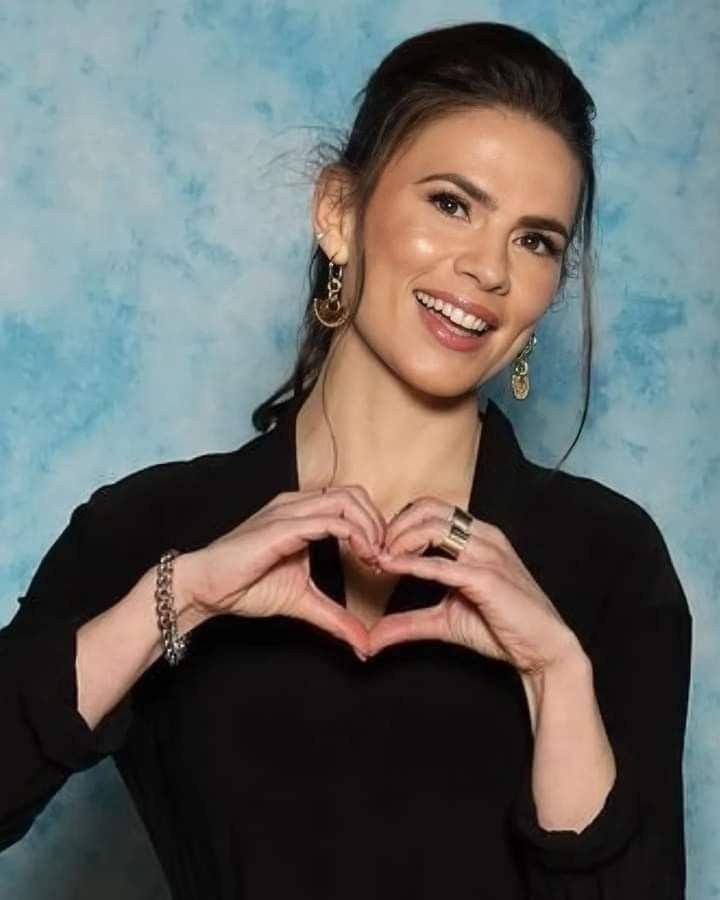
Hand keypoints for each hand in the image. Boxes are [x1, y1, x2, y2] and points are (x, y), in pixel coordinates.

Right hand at [186, 485, 386, 657]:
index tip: (381, 560)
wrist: (205, 588)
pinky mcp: (282, 527)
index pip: (351, 501)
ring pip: (346, 500)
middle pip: (355, 493)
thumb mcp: (304, 602)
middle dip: (378, 523)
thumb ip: (335, 617)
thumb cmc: (245, 586)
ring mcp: (289, 511)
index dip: (374, 526)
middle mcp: (298, 505)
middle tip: (383, 557)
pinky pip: (328, 520)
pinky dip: (353, 535)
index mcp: (303, 513)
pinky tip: (360, 556)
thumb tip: (364, 645)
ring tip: (373, 557)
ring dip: (370, 527)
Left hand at [368, 496, 579, 673]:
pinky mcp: (487, 578)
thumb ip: (407, 622)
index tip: (378, 548)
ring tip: (382, 560)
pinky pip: (443, 564)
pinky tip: (392, 569)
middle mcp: (484, 537)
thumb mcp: (444, 621)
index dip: (399, 524)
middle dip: (395, 527)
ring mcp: (488, 554)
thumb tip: (371, 637)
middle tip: (375, 552)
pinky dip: (412, 565)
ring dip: (400, 540)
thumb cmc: (501, 628)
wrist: (542, 649)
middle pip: (428, 509)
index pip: (431, 510)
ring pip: (434, 526)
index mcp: (478, 537)